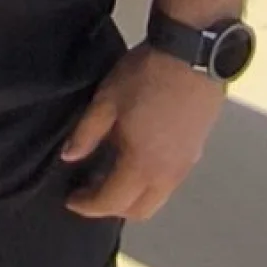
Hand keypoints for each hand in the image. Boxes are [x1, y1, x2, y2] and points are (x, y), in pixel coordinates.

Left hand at [63, 46, 226, 219]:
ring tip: (111, 174)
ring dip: (133, 196)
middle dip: (112, 207)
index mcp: (142, 165)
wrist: (192, 54)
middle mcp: (168, 175)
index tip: (71, 199)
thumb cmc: (145, 77)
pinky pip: (170, 182)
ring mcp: (186, 165)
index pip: (112, 202)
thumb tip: (69, 157)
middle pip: (139, 211)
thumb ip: (86, 133)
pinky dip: (150, 182)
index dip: (88, 205)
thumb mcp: (106, 101)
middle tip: (91, 190)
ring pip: (158, 198)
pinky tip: (137, 160)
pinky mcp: (197, 151)